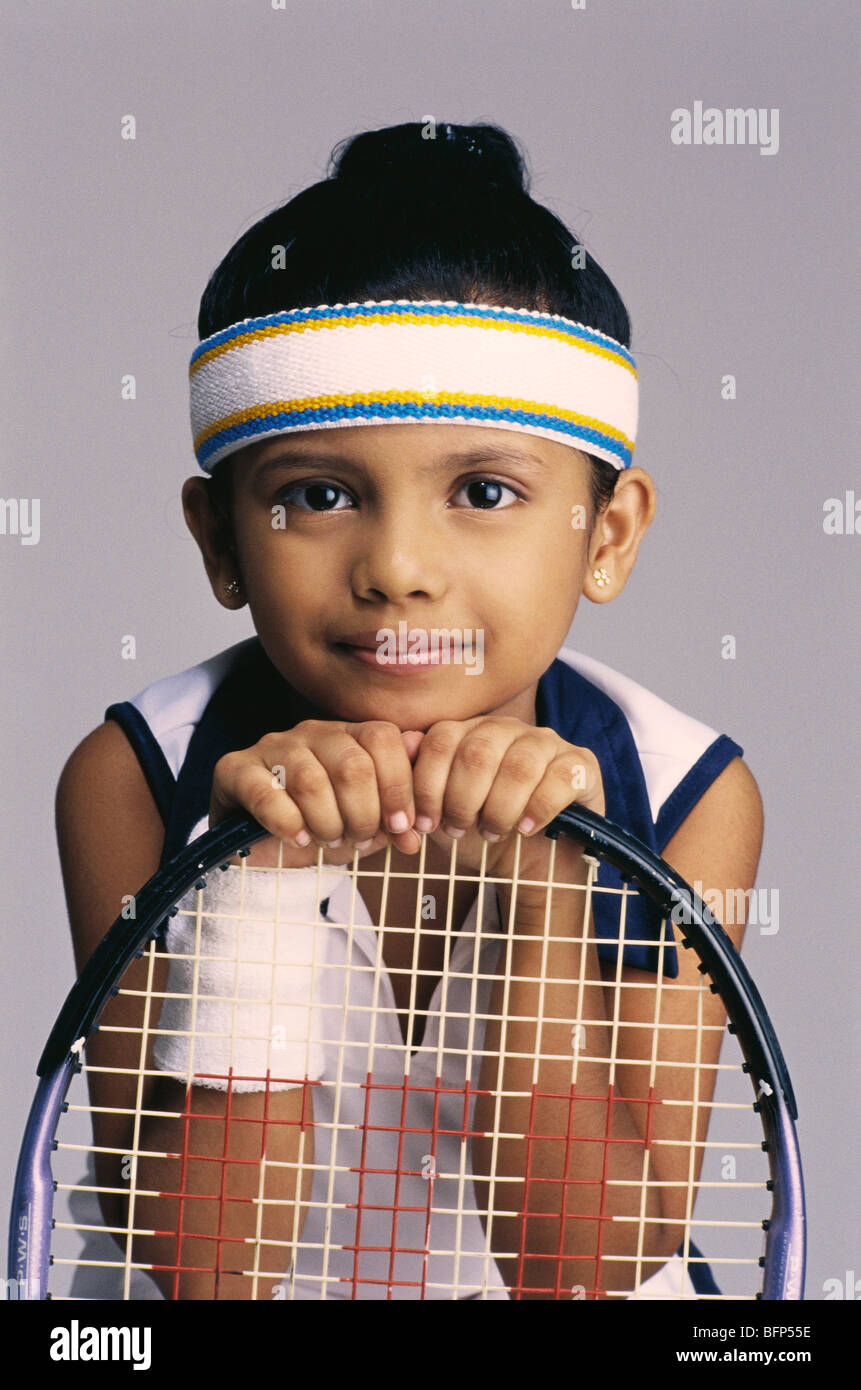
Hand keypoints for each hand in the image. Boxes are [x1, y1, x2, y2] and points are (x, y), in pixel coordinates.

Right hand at [209, 719, 425, 868]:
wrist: (267, 848)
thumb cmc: (324, 825)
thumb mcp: (368, 821)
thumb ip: (397, 814)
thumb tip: (422, 822)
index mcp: (348, 734)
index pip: (384, 739)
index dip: (399, 787)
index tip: (403, 827)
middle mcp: (310, 733)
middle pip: (352, 764)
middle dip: (364, 814)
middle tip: (358, 838)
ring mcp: (271, 747)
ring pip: (311, 782)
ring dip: (327, 823)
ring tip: (328, 840)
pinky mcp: (235, 769)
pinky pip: (266, 794)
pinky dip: (287, 824)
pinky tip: (298, 839)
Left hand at [407, 715, 604, 881]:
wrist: (527, 864)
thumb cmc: (480, 831)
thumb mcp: (440, 812)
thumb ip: (418, 780)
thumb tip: (401, 743)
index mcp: (471, 731)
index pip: (442, 739)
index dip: (429, 786)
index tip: (427, 824)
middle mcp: (510, 728)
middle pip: (478, 752)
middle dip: (463, 801)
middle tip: (462, 828)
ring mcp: (548, 743)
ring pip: (519, 765)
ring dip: (500, 809)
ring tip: (493, 831)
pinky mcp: (581, 765)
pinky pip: (560, 778)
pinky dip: (538, 808)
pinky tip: (526, 828)